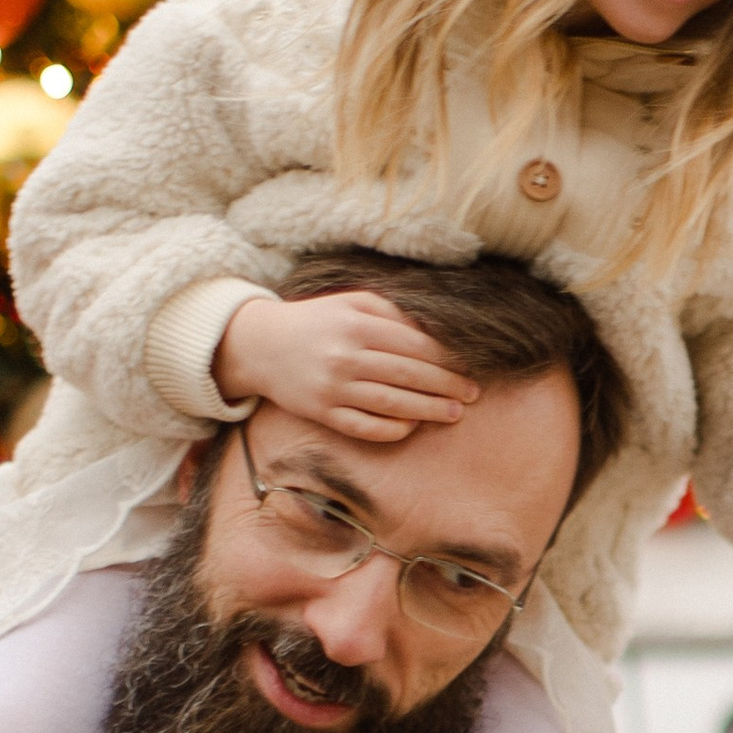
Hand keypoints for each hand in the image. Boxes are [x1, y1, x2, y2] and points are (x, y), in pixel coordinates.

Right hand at [215, 290, 471, 446]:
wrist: (260, 345)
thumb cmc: (317, 321)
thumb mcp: (352, 302)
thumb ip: (392, 312)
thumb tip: (434, 332)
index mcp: (357, 325)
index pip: (414, 344)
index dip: (447, 358)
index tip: (470, 366)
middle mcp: (346, 357)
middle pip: (408, 375)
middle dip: (446, 386)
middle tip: (472, 394)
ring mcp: (333, 388)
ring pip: (391, 404)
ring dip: (429, 410)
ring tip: (455, 413)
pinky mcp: (322, 413)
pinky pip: (364, 427)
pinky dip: (392, 429)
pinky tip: (413, 426)